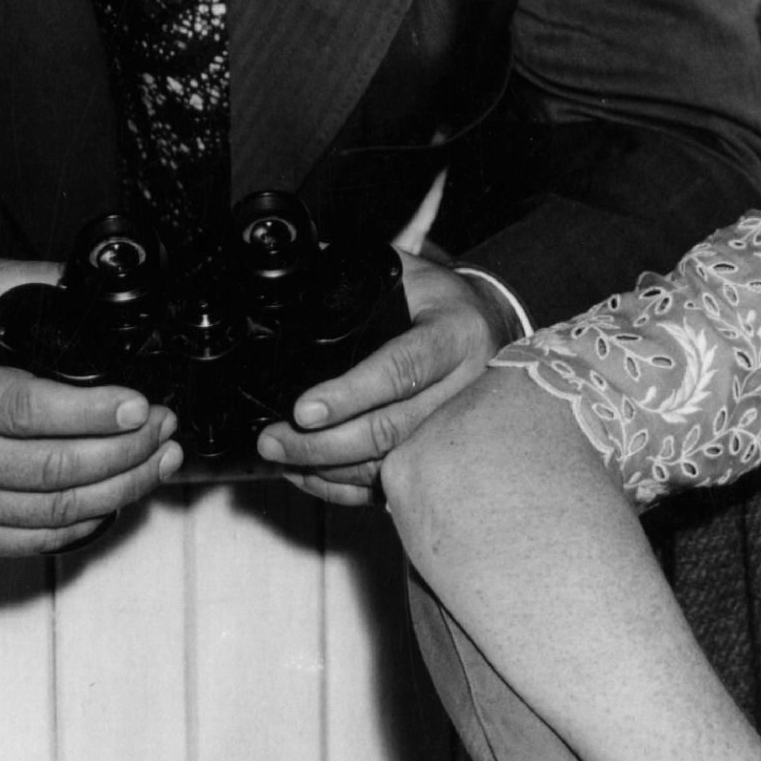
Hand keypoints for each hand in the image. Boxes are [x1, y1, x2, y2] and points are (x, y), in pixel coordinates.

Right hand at [0, 261, 183, 554]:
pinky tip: (121, 490)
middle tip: (163, 426)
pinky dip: (91, 517)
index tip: (139, 405)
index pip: (26, 410)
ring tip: (158, 457)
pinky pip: (41, 537)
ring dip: (123, 485)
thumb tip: (99, 282)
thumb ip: (37, 281)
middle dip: (125, 450)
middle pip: (52, 467)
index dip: (91, 413)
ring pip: (56, 508)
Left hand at [254, 251, 507, 504]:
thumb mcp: (411, 274)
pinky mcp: (442, 454)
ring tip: (280, 458)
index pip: (401, 370)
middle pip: (390, 429)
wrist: (488, 328)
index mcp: (456, 336)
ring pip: (389, 465)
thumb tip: (301, 283)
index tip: (303, 410)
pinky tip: (309, 474)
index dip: (350, 394)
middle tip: (273, 440)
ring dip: (327, 468)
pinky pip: (392, 484)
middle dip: (322, 443)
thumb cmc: (441, 301)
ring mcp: (456, 429)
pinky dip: (344, 486)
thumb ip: (363, 279)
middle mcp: (465, 389)